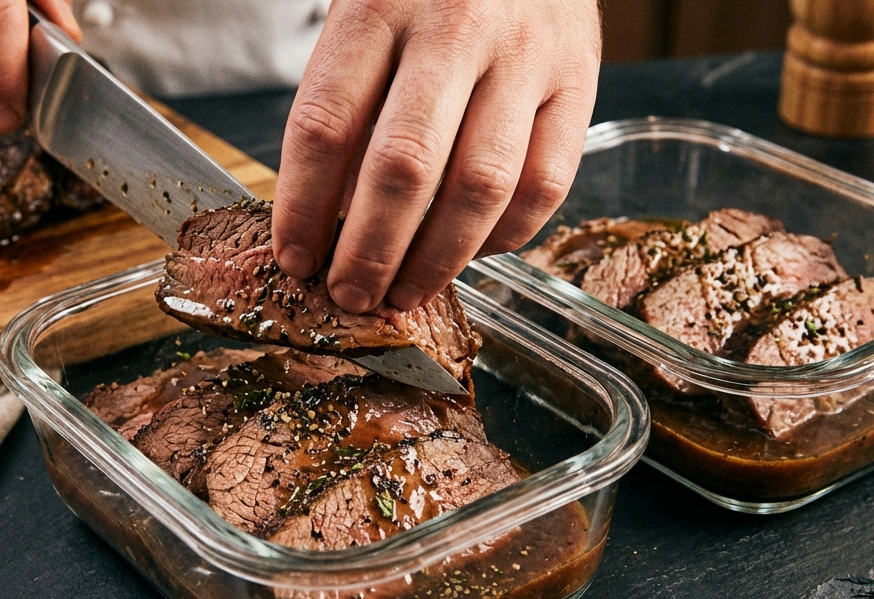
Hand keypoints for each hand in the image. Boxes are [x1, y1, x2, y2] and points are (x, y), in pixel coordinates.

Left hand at [271, 0, 600, 312]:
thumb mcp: (367, 11)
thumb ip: (348, 100)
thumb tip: (327, 217)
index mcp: (380, 4)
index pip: (326, 124)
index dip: (303, 206)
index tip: (294, 256)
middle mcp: (456, 27)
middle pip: (404, 167)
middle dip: (368, 251)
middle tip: (349, 294)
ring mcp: (526, 56)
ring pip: (480, 188)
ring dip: (436, 259)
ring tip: (404, 293)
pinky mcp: (580, 80)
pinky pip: (545, 184)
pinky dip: (505, 236)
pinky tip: (470, 252)